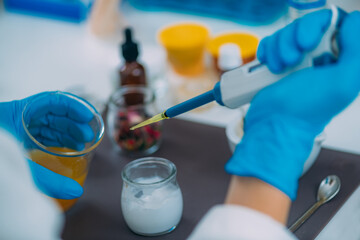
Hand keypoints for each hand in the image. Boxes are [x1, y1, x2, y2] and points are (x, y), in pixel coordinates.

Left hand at [0, 91, 94, 198]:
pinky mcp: (23, 138)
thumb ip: (48, 179)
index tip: (86, 116)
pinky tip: (70, 147)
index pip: (52, 101)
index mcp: (20, 113)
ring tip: (83, 143)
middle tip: (88, 135)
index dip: (72, 106)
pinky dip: (60, 140)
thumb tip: (74, 191)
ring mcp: (23, 127)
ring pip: (52, 124)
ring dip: (69, 132)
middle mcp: (24, 117)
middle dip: (74, 123)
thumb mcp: (22, 166)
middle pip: (56, 113)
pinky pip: (46, 134)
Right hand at [225, 10, 359, 199]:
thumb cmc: (305, 110)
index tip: (308, 44)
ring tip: (280, 68)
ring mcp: (297, 62)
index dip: (316, 28)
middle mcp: (319, 59)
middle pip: (305, 25)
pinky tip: (270, 66)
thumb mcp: (343, 82)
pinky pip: (270, 44)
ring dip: (278, 49)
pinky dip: (267, 52)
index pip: (332, 24)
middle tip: (292, 59)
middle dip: (293, 39)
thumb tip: (350, 24)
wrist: (273, 124)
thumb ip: (356, 51)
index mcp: (340, 61)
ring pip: (286, 34)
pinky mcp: (277, 65)